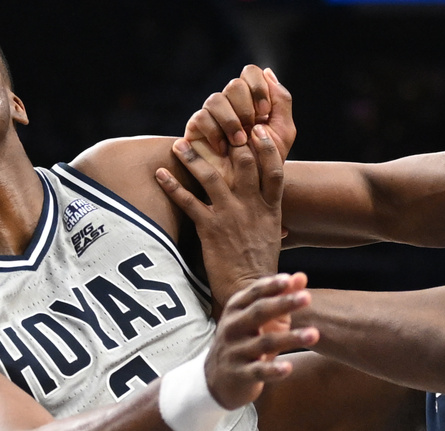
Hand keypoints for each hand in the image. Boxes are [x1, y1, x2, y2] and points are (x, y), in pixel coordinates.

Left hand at [156, 124, 283, 309]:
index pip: (274, 169)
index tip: (258, 129)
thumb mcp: (274, 245)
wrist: (251, 292)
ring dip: (194, 158)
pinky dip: (172, 186)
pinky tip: (160, 174)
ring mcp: (230, 216)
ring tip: (179, 144)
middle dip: (229, 141)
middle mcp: (251, 207)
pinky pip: (188, 201)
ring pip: (212, 177)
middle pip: (243, 163)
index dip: (267, 147)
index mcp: (270, 210)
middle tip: (215, 124)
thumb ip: (275, 229)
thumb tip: (284, 227)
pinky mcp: (210, 229)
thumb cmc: (261, 271)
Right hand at [183, 65, 294, 160]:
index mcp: (251, 100)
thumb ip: (281, 102)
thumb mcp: (283, 133)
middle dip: (246, 107)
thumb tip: (268, 72)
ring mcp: (212, 115)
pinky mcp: (196, 129)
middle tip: (253, 130)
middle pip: (234, 84)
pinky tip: (224, 149)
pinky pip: (201, 118)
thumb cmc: (265, 164)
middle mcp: (230, 104)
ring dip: (231, 121)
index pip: (250, 73)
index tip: (265, 113)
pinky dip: (215, 133)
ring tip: (239, 143)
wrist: (247, 191)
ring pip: (216, 99)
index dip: (258, 88)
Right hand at [205, 272, 318, 409]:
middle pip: (259, 312)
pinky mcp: (241, 374)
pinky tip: (288, 368)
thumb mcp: (261, 319)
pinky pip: (258, 371)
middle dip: (283, 304)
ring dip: (290, 338)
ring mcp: (235, 352)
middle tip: (308, 297)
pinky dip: (273, 370)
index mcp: (236, 309)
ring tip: (314, 334)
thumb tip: (301, 276)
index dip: (271, 286)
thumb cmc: (246, 340)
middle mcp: (233, 327)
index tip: (289, 280)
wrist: (217, 378)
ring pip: (264, 343)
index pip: (254, 293)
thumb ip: (280, 297)